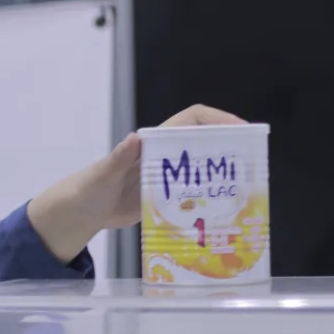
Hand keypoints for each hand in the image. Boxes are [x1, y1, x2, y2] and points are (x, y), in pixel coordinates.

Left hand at [25, 104, 245, 262]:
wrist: (82, 213)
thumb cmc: (89, 188)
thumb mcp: (104, 174)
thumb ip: (118, 158)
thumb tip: (135, 138)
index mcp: (153, 143)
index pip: (191, 120)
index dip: (217, 120)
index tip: (239, 130)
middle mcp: (164, 157)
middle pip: (204, 144)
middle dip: (228, 148)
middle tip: (251, 163)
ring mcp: (167, 178)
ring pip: (201, 170)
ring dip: (221, 176)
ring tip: (243, 188)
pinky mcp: (166, 198)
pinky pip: (192, 194)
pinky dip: (207, 200)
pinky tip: (221, 212)